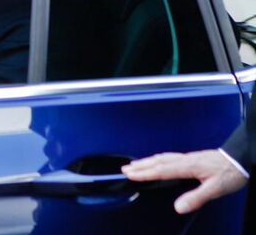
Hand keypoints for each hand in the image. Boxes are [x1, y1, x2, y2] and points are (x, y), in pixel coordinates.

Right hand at [121, 150, 247, 213]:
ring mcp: (187, 157)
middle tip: (125, 169)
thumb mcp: (215, 189)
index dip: (145, 173)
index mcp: (188, 166)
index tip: (130, 174)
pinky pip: (168, 157)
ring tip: (134, 164)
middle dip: (140, 165)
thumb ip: (196, 198)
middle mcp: (185, 159)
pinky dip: (157, 159)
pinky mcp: (191, 158)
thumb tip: (178, 207)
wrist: (240, 158)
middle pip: (158, 161)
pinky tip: (156, 161)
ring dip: (147, 161)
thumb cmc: (230, 173)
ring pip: (162, 158)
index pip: (161, 170)